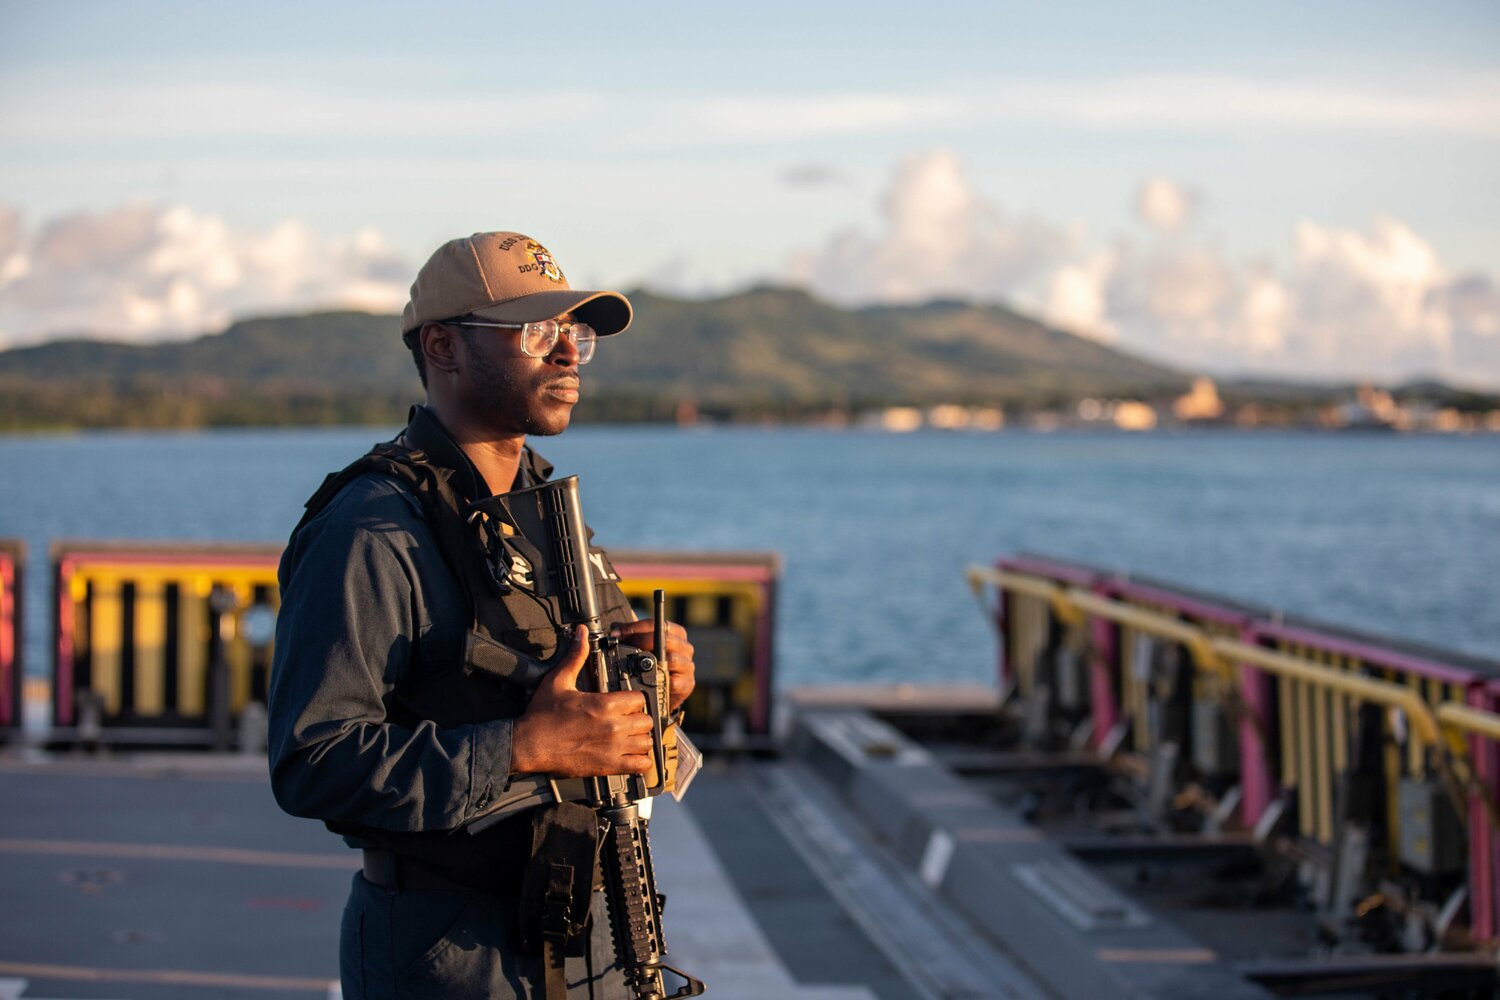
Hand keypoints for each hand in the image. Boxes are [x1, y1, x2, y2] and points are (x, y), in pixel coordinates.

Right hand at [511, 627, 653, 776]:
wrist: (528, 745)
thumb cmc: (542, 715)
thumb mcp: (558, 680)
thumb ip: (575, 656)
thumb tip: (581, 634)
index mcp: (604, 704)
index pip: (640, 699)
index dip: (635, 699)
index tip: (628, 702)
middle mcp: (613, 726)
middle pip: (647, 720)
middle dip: (641, 718)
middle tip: (630, 719)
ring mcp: (613, 748)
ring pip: (647, 742)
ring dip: (642, 739)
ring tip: (632, 737)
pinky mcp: (608, 766)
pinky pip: (639, 765)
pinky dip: (640, 761)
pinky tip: (632, 755)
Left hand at [611, 618, 695, 711]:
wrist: (663, 694)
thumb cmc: (652, 666)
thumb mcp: (643, 647)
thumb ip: (632, 636)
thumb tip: (614, 631)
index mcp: (676, 633)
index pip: (658, 624)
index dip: (636, 627)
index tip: (616, 634)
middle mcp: (685, 647)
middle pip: (666, 639)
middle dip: (641, 642)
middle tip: (623, 647)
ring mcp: (688, 666)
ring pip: (672, 658)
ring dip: (651, 662)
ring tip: (634, 665)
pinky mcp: (687, 684)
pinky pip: (674, 681)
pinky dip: (659, 681)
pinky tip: (647, 682)